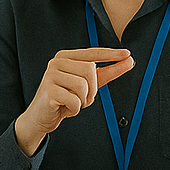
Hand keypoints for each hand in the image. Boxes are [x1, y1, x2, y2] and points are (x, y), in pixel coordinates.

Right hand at [14, 47, 133, 155]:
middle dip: (92, 89)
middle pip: (90, 70)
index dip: (111, 54)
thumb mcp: (88, 84)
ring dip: (83, 100)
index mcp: (66, 57)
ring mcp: (51, 75)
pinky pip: (75, 100)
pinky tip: (65, 108)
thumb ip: (108, 72)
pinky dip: (75, 109)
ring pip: (83, 85)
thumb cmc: (64, 98)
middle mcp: (57, 62)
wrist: (41, 117)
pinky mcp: (49, 91)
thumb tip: (128, 61)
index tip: (127, 55)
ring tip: (73, 102)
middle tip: (82, 98)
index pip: (93, 53)